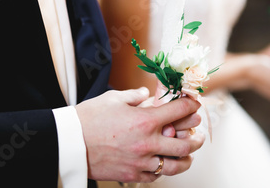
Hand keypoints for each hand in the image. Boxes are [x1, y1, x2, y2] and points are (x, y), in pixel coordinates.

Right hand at [75, 88, 204, 182]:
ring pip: (175, 165)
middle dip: (197, 138)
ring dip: (186, 159)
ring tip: (189, 155)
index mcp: (145, 120)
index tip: (195, 103)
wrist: (70, 143)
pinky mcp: (132, 174)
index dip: (191, 104)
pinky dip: (164, 169)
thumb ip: (135, 96)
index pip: (179, 111)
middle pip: (185, 144)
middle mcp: (147, 142)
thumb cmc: (89, 117)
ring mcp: (141, 161)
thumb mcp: (113, 98)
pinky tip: (164, 164)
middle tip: (200, 135)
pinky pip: (156, 176)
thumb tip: (146, 94)